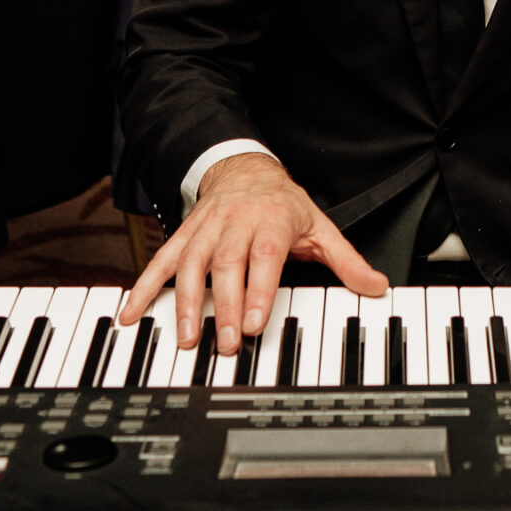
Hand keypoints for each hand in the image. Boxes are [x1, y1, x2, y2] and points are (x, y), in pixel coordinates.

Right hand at [116, 151, 387, 353]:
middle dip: (222, 305)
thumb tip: (377, 286)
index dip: (257, 290)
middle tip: (223, 344)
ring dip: (185, 301)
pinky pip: (161, 259)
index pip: (264, 256)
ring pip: (191, 262)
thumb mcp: (320, 227)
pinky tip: (132, 313)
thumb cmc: (283, 203)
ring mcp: (206, 228)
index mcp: (271, 220)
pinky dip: (145, 286)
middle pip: (226, 263)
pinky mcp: (184, 235)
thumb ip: (346, 261)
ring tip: (185, 337)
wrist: (244, 166)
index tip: (252, 324)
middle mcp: (235, 222)